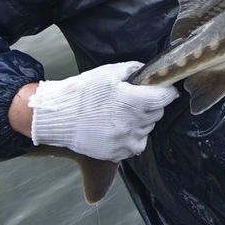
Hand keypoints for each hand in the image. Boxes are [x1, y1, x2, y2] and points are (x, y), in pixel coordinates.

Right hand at [28, 61, 178, 161]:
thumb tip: (150, 73)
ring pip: (147, 130)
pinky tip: (118, 129)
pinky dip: (132, 138)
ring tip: (120, 115)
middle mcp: (134, 124)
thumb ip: (135, 70)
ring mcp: (126, 141)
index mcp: (135, 102)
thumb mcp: (110, 72)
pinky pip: (135, 145)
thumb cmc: (84, 92)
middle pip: (157, 113)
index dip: (166, 92)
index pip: (166, 98)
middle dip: (150, 106)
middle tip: (133, 101)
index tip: (162, 90)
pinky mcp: (117, 153)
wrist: (58, 116)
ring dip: (140, 122)